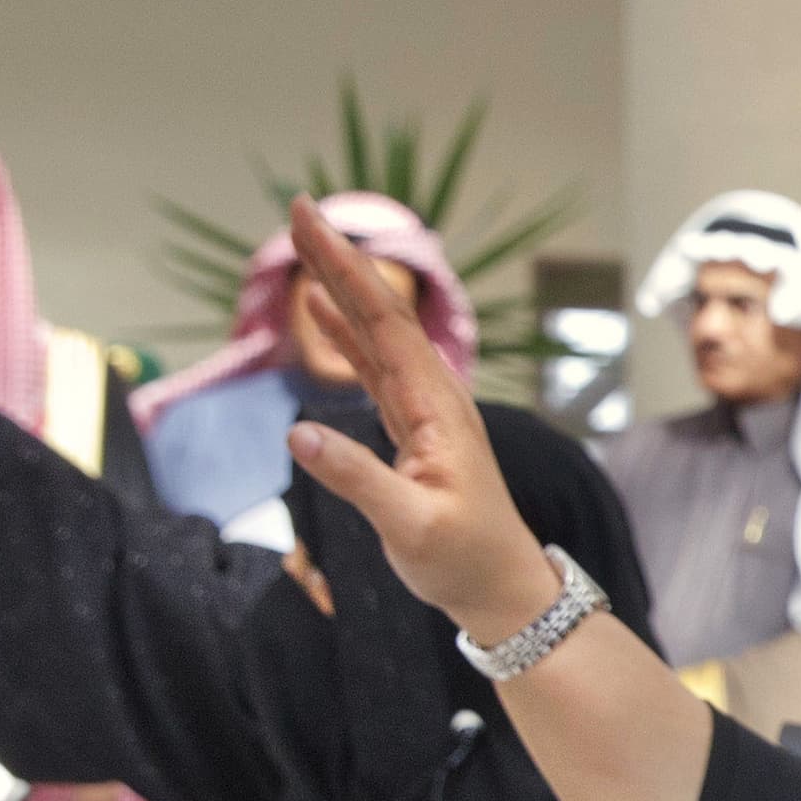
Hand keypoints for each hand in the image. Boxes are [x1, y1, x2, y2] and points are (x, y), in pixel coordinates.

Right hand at [280, 198, 563, 644]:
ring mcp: (426, 413)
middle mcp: (434, 399)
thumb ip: (355, 478)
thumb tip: (298, 433)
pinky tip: (324, 315)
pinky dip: (348, 338)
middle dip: (341, 261)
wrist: (502, 591)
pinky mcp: (414, 432)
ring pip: (376, 337)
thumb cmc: (464, 562)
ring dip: (342, 291)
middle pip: (380, 315)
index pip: (384, 322)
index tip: (311, 220)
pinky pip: (376, 370)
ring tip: (305, 246)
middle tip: (300, 209)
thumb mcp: (408, 526)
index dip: (346, 268)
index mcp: (436, 408)